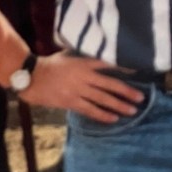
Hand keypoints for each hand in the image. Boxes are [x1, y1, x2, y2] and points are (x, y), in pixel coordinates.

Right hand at [19, 51, 144, 122]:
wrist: (29, 76)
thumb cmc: (51, 63)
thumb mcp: (70, 54)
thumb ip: (85, 55)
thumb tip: (102, 53)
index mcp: (84, 62)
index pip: (108, 64)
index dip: (123, 68)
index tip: (137, 71)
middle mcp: (83, 77)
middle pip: (109, 85)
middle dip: (127, 92)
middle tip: (141, 97)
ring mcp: (77, 91)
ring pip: (102, 99)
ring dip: (118, 105)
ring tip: (132, 110)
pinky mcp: (70, 102)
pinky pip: (89, 110)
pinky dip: (102, 114)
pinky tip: (113, 118)